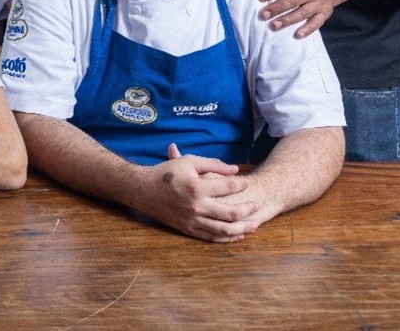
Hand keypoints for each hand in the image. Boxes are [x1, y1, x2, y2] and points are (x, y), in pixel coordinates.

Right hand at [133, 144, 256, 242]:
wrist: (142, 189)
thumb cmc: (166, 173)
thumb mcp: (188, 162)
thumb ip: (213, 164)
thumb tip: (235, 170)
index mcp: (197, 187)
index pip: (228, 187)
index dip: (241, 185)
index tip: (246, 183)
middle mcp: (196, 206)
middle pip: (231, 213)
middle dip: (248, 209)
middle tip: (257, 205)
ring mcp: (192, 220)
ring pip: (224, 229)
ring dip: (242, 228)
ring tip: (254, 224)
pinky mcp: (187, 229)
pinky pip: (211, 238)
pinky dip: (226, 238)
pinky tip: (238, 234)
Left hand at [258, 0, 364, 37]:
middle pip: (294, 0)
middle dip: (278, 8)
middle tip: (263, 14)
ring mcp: (320, 3)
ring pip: (303, 13)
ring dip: (288, 20)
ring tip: (273, 25)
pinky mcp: (325, 13)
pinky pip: (317, 23)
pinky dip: (308, 29)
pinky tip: (297, 35)